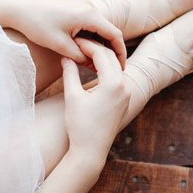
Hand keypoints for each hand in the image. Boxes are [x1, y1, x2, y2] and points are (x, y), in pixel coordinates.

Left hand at [4, 0, 125, 68]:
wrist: (17, 7)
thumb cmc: (36, 26)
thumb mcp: (60, 46)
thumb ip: (81, 58)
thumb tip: (96, 67)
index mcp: (88, 15)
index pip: (114, 35)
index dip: (120, 53)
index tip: (120, 67)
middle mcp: (88, 5)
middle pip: (108, 29)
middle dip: (110, 48)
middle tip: (109, 66)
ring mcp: (81, 2)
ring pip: (98, 25)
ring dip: (99, 41)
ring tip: (96, 58)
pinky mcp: (73, 2)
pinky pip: (89, 19)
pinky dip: (91, 33)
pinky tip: (85, 46)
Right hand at [61, 38, 130, 160]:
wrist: (90, 152)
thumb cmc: (79, 126)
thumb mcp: (72, 97)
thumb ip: (70, 73)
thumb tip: (66, 56)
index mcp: (114, 84)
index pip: (101, 54)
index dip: (86, 44)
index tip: (73, 40)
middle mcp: (125, 87)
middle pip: (111, 58)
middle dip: (95, 48)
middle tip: (78, 42)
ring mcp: (127, 94)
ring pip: (115, 67)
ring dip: (101, 58)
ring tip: (84, 52)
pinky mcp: (124, 101)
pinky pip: (117, 78)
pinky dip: (106, 69)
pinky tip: (92, 67)